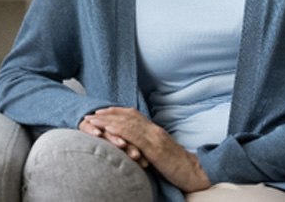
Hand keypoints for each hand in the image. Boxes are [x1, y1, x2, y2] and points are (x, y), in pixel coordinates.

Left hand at [84, 107, 210, 192]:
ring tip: (93, 119)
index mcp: (154, 130)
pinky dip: (119, 130)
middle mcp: (153, 130)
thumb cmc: (176, 166)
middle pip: (128, 116)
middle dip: (108, 113)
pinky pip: (134, 136)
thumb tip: (133, 147)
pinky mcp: (154, 148)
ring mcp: (154, 137)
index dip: (117, 112)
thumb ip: (147, 146)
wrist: (193, 172)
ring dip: (108, 120)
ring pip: (128, 123)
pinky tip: (107, 129)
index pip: (133, 116)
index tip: (102, 111)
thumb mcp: (159, 153)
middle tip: (91, 113)